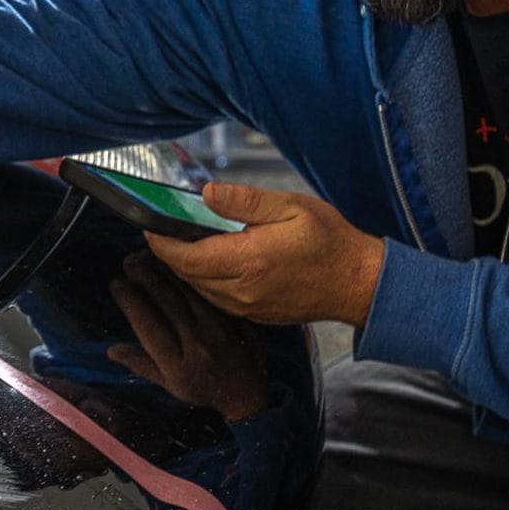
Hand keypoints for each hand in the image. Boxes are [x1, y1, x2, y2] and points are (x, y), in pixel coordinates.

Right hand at [107, 252, 265, 421]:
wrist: (248, 396)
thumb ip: (140, 365)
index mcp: (176, 363)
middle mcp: (196, 343)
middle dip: (145, 278)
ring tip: (148, 257)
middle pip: (166, 303)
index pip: (147, 325)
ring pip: (187, 294)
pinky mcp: (233, 320)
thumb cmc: (202, 390)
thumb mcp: (169, 385)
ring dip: (166, 273)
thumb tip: (110, 350)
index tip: (116, 283)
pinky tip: (178, 267)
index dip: (130, 301)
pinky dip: (191, 279)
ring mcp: (218, 330)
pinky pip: (208, 294)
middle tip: (129, 261)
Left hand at [142, 182, 383, 326]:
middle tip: (163, 233)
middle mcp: (243, 290)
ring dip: (188, 270)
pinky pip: (218, 300)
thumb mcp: (289, 207)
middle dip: (170, 255)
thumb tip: (206, 194)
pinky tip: (212, 264)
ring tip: (184, 245)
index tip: (149, 228)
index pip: (187, 258)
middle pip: (188, 275)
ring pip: (201, 290)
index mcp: (248, 261)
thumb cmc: (330, 241)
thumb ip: (244, 201)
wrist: (359, 283)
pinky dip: (207, 282)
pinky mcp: (256, 315)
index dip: (162, 244)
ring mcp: (249, 307)